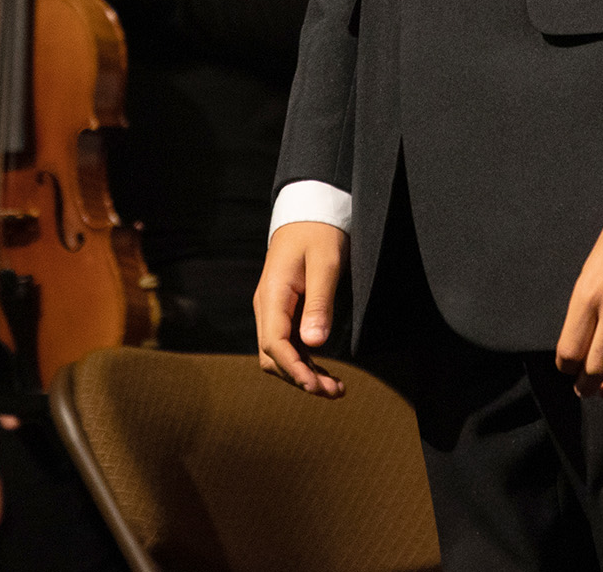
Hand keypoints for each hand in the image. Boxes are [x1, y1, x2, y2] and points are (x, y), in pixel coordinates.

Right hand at [255, 222, 346, 398]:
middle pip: (273, 356)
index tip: (315, 386)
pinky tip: (325, 373)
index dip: (294, 369)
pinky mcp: (285, 311)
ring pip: (279, 355)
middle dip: (300, 378)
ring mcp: (273, 310)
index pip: (274, 344)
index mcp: (272, 295)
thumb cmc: (319, 232)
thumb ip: (320, 303)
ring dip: (303, 374)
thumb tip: (313, 345)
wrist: (309, 210)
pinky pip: (288, 345)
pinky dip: (304, 362)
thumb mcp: (326, 263)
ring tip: (335, 389)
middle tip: (335, 391)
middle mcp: (267, 306)